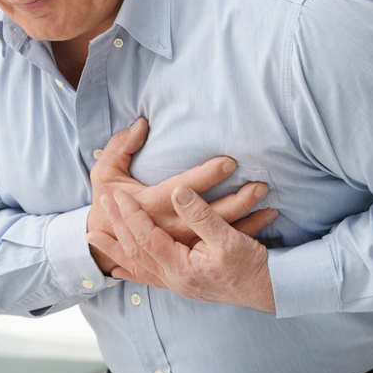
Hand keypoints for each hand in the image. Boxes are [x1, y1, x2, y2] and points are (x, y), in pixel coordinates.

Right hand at [88, 118, 272, 272]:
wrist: (107, 241)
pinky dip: (246, 233)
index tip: (230, 162)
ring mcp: (181, 242)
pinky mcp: (190, 250)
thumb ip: (121, 146)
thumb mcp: (104, 173)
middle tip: (260, 185)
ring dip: (247, 219)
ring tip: (268, 202)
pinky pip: (222, 244)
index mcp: (151, 205)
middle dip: (237, 201)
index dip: (206, 176)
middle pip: (209, 216)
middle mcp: (169, 227)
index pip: (183, 189)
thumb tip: (142, 123)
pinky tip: (265, 221)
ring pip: (219, 233)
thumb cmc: (109, 203)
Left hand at [88, 186, 277, 312]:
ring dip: (115, 249)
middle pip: (135, 251)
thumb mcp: (229, 237)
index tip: (118, 195)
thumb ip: (202, 214)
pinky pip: (148, 278)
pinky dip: (130, 270)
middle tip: (101, 203)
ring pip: (137, 266)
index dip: (131, 215)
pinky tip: (119, 269)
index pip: (146, 238)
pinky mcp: (183, 285)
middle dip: (117, 227)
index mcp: (182, 267)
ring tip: (94, 237)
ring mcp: (177, 285)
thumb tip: (179, 191)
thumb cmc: (252, 266)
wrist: (270, 291)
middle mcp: (174, 279)